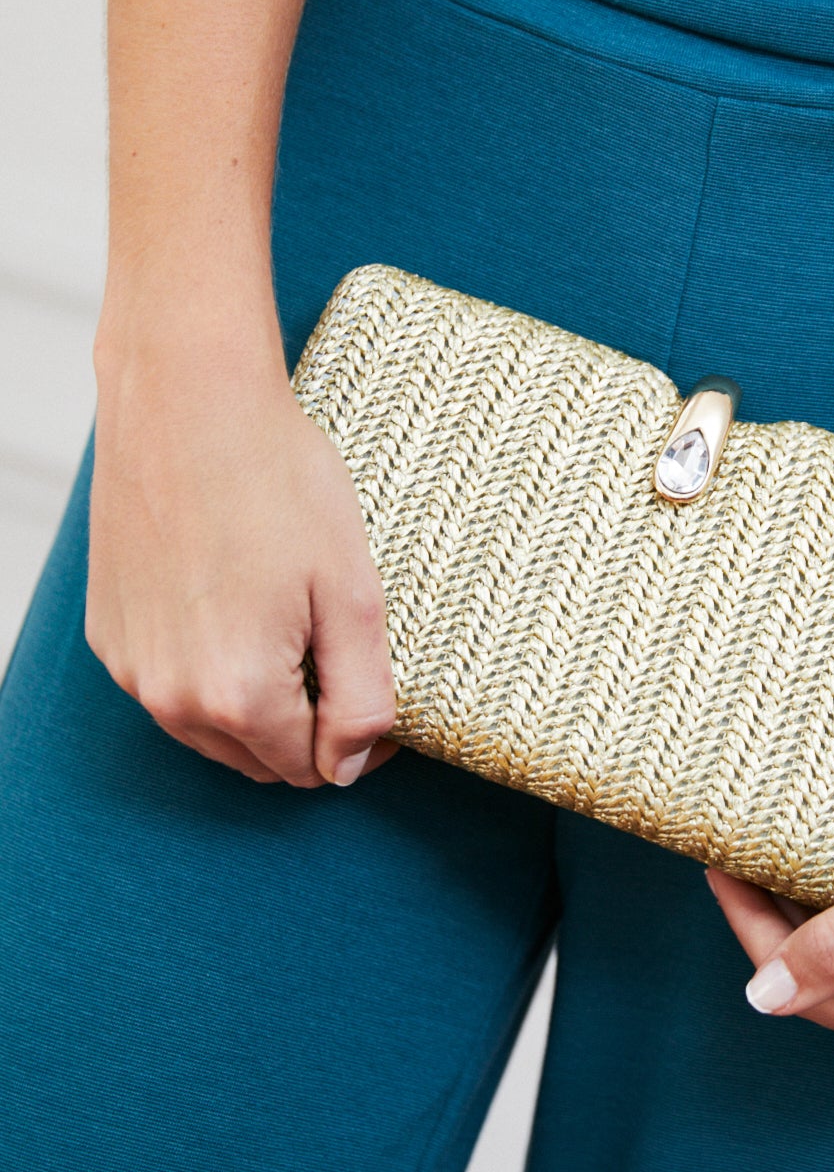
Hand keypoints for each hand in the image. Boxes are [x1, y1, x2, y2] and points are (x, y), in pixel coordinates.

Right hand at [86, 324, 399, 789]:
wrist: (188, 401)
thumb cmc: (279, 483)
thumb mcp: (352, 593)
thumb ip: (361, 694)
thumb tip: (349, 766)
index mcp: (239, 697)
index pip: (312, 770)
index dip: (360, 746)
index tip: (384, 700)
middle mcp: (172, 698)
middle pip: (260, 761)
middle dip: (310, 732)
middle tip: (346, 663)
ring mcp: (132, 666)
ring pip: (212, 731)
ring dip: (260, 708)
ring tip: (297, 632)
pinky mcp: (110, 633)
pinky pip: (171, 686)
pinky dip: (212, 673)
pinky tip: (242, 609)